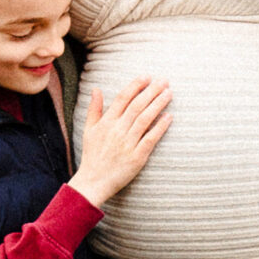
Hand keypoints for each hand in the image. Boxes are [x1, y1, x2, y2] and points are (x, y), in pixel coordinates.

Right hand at [70, 78, 172, 207]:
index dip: (135, 86)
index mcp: (106, 122)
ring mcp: (128, 143)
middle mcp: (117, 130)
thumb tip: (96, 89)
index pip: (122, 98)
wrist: (93, 182)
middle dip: (151, 91)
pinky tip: (169, 116)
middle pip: (137, 106)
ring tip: (169, 93)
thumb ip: (94, 109)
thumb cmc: (92, 156)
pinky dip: (160, 127)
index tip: (147, 76)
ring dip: (158, 104)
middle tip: (164, 80)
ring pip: (145, 119)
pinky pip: (151, 139)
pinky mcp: (137, 157)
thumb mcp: (88, 130)